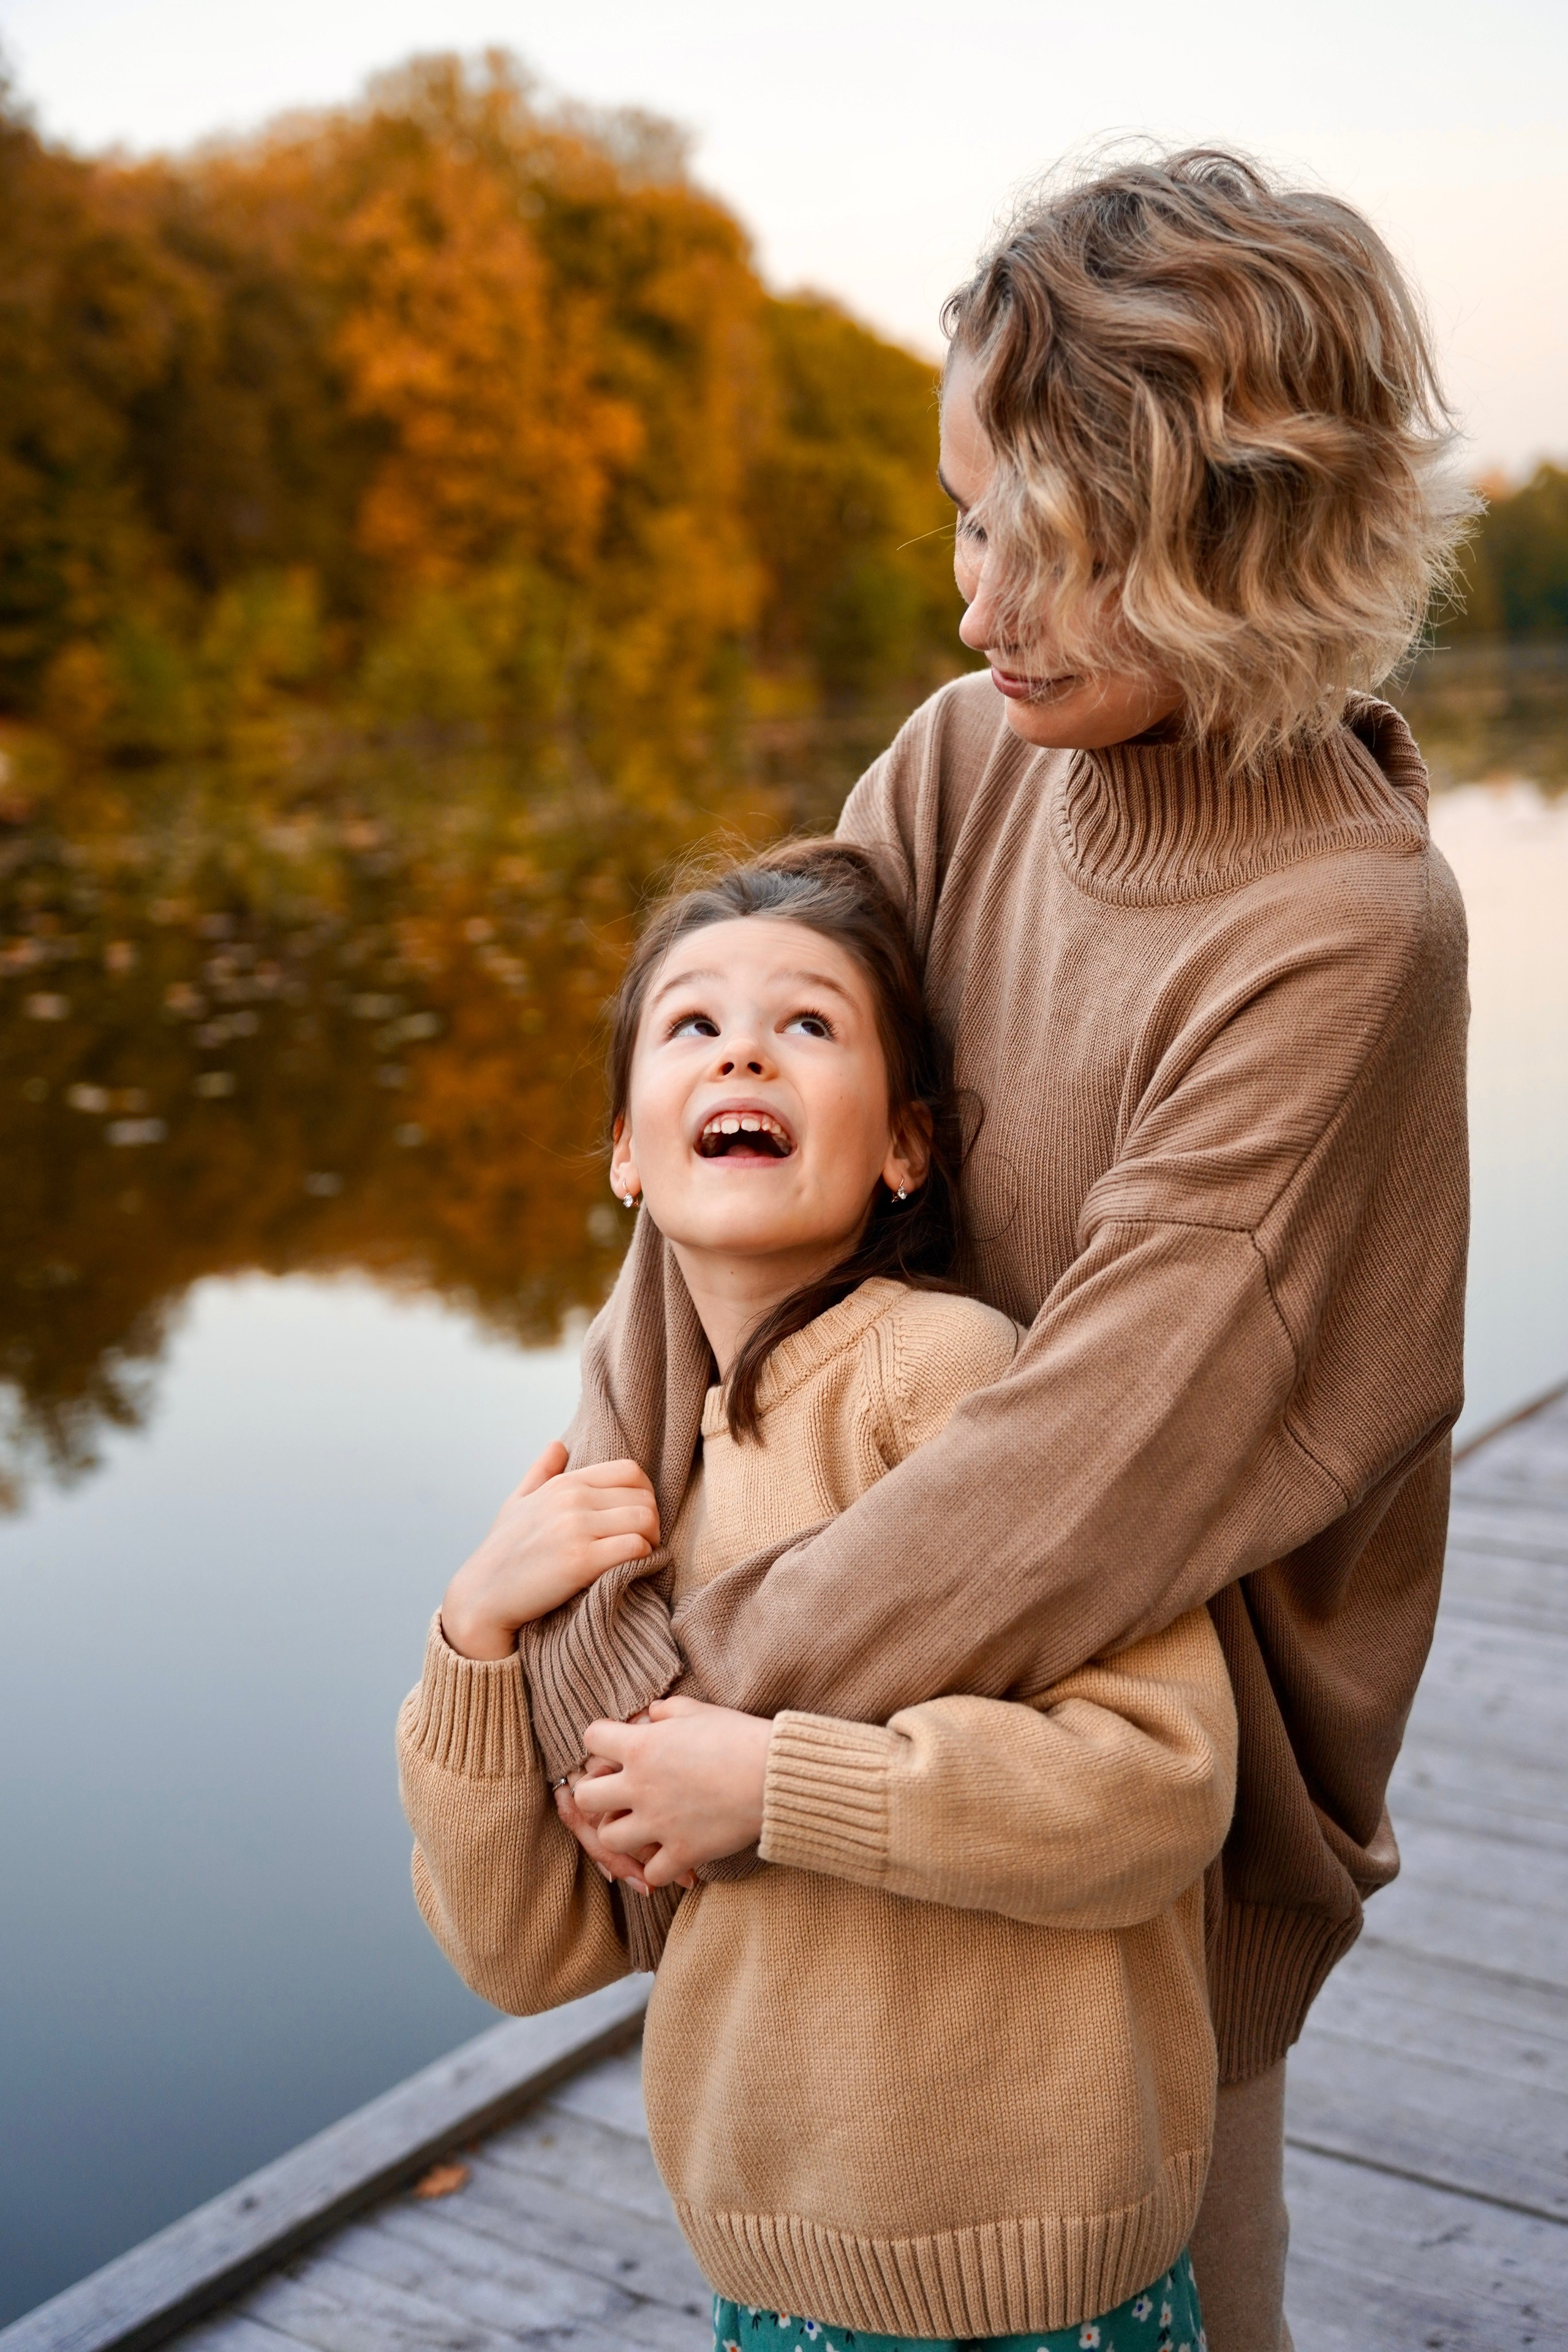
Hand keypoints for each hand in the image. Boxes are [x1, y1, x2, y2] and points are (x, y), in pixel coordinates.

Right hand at [440, 1442, 658, 1661]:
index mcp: (563, 1483)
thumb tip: (557, 1445)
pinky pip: (635, 1548)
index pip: (630, 1471)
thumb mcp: (517, 1503)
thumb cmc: (503, 1552)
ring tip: (639, 1556)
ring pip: (645, 1520)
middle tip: (642, 1542)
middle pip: (644, 1497)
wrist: (483, 1596)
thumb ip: (540, 1472)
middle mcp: (572, 1499)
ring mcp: (576, 1528)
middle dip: (652, 1521)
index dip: (644, 1494)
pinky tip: (629, 1569)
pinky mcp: (581, 1560)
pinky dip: (642, 1559)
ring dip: (651, 1540)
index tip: (636, 1518)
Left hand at [571, 1696, 773, 1889]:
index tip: (619, 1747)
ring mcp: (658, 1823)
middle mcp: (640, 1786)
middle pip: (586, 1796)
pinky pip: (652, 1873)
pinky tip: (672, 1854)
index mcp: (641, 1746)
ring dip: (623, 1832)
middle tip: (620, 1793)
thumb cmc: (738, 1736)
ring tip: (643, 1825)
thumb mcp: (698, 1710)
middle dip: (597, 1793)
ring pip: (609, 1838)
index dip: (602, 1741)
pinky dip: (659, 1867)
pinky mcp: (682, 1852)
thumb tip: (651, 1714)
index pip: (591, 1738)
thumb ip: (666, 1711)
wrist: (773, 1776)